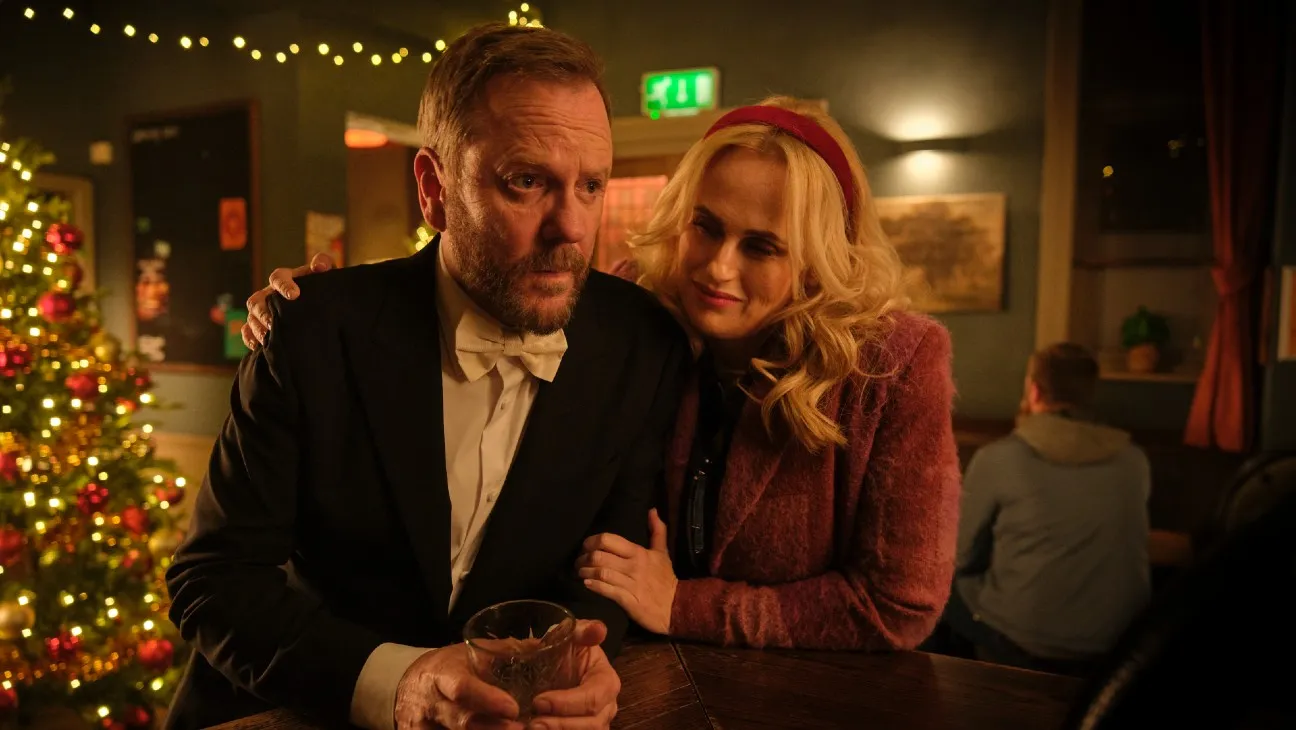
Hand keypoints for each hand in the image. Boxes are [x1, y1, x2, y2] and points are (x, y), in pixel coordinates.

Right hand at [240, 252, 335, 348]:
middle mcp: (270, 293)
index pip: (278, 277)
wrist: (322, 304)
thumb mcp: (326, 274)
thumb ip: (324, 263)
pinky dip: (250, 337)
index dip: (283, 285)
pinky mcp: (261, 325)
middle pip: (257, 300)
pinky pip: (247, 330)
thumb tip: (319, 266)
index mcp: (285, 279)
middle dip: (264, 311)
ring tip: (267, 337)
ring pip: (251, 316)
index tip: (294, 295)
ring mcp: (263, 309)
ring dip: (257, 327)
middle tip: (274, 321)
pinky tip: (258, 346)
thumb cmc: (322, 287)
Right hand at [394, 643, 522, 729]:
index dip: (487, 699)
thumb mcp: (469, 653)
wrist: (409, 687)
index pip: (461, 688)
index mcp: (442, 674)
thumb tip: (545, 645)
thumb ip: (504, 652)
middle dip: (493, 729)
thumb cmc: (448, 668)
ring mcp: (424, 728)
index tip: (513, 708)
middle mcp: (431, 704)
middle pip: (462, 722)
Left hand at [528, 619, 619, 729]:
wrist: (561, 664)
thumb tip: (597, 629)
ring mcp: (597, 724)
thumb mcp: (572, 636)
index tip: (539, 701)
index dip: (568, 703)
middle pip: (593, 724)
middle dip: (561, 725)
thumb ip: (583, 631)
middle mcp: (607, 707)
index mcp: (607, 682)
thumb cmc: (568, 650)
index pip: (595, 697)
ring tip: (532, 728)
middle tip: (533, 723)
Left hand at [576, 510, 677, 634]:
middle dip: (583, 558)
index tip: (585, 547)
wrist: (677, 606)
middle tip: (578, 562)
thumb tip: (652, 510)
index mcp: (638, 552)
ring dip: (585, 572)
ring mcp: (630, 584)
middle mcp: (633, 566)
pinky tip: (587, 584)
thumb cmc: (666, 579)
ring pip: (600, 573)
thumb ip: (657, 531)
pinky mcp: (628, 601)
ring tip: (579, 573)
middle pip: (599, 556)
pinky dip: (593, 586)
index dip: (591, 541)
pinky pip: (606, 590)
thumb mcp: (662, 553)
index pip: (608, 540)